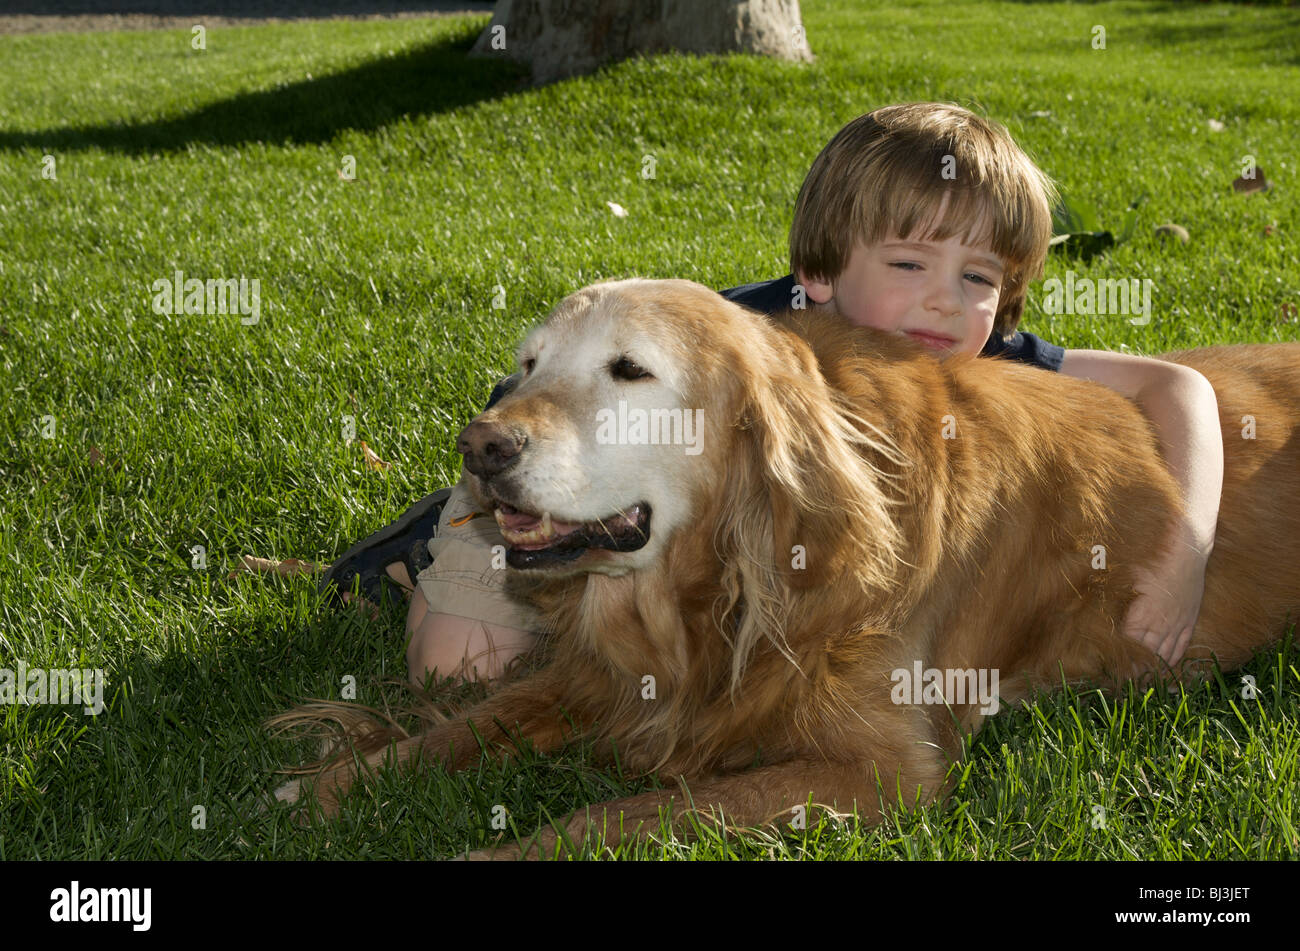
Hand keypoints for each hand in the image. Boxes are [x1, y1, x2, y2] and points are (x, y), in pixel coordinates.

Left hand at [1121, 521, 1209, 668]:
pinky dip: (1173, 659)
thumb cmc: (1154, 561)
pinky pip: (1182, 646)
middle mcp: (1161, 624)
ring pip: (1164, 654)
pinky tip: (1166, 668)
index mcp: (1143, 614)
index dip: (1121, 656)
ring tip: (1142, 681)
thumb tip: (1091, 594)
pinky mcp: (1189, 621)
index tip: (1111, 666)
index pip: (1129, 643)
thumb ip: (1114, 592)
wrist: (1188, 553)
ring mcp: (1178, 624)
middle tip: (1124, 682)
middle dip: (1135, 669)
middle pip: (1147, 654)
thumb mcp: (1128, 576)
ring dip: (1153, 669)